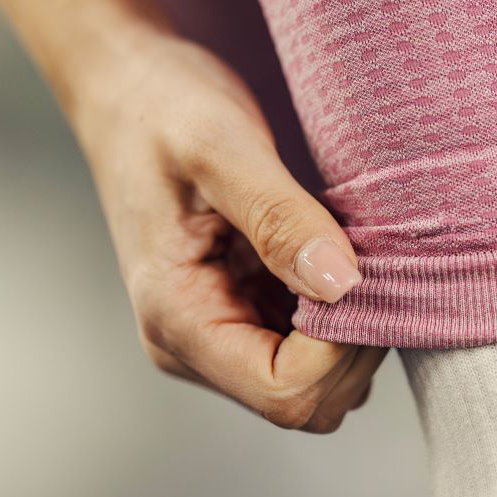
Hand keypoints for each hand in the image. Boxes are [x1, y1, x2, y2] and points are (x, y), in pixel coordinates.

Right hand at [71, 36, 384, 431]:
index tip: (356, 276)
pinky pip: (317, 350)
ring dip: (355, 332)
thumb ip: (279, 217)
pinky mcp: (248, 315)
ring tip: (349, 252)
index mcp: (177, 320)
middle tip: (366, 262)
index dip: (339, 349)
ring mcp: (223, 336)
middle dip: (355, 344)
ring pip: (322, 386)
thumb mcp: (219, 145)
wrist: (130, 90)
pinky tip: (339, 256)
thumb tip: (341, 283)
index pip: (283, 391)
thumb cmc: (161, 109)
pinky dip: (346, 316)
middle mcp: (196, 346)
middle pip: (309, 405)